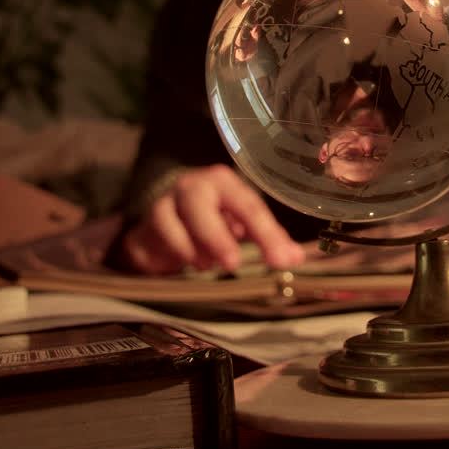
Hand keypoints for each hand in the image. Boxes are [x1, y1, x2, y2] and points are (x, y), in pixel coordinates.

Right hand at [119, 164, 306, 274]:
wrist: (162, 224)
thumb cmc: (208, 220)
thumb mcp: (239, 225)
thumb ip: (267, 239)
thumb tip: (296, 257)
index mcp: (224, 183)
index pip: (250, 206)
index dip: (268, 234)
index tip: (283, 260)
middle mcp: (196, 186)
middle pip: (205, 206)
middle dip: (221, 236)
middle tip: (234, 263)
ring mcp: (170, 201)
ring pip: (183, 219)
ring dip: (201, 247)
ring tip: (213, 265)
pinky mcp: (153, 220)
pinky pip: (166, 235)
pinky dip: (182, 252)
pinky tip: (196, 264)